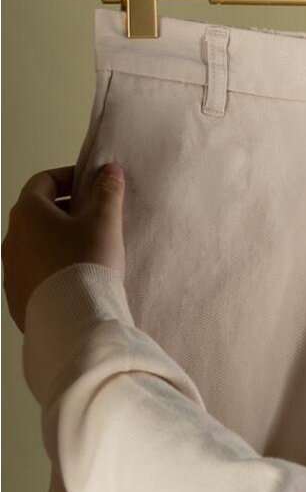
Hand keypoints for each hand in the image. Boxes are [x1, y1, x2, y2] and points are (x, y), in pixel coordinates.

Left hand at [2, 162, 125, 333]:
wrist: (71, 320)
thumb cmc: (86, 263)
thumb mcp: (105, 221)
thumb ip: (107, 191)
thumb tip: (109, 171)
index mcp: (28, 213)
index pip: (44, 180)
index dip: (70, 177)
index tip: (93, 184)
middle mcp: (12, 238)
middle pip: (38, 211)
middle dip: (67, 208)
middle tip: (97, 215)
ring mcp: (10, 269)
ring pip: (36, 242)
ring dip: (59, 238)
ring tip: (90, 248)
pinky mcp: (17, 295)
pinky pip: (35, 270)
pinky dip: (53, 265)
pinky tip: (78, 275)